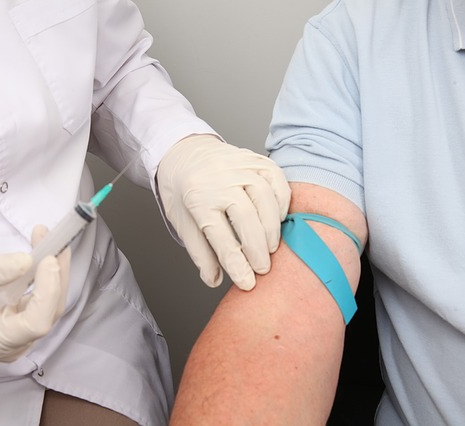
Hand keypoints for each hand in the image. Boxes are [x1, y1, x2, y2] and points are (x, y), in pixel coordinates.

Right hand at [0, 225, 69, 361]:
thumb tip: (27, 261)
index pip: (36, 322)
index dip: (48, 291)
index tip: (48, 260)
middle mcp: (18, 343)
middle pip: (50, 310)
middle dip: (55, 273)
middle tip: (55, 240)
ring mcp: (25, 333)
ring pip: (51, 302)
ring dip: (54, 269)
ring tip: (48, 240)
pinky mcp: (26, 319)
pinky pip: (44, 297)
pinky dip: (46, 274)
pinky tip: (44, 253)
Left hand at [157, 134, 290, 289]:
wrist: (182, 152)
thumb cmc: (182, 190)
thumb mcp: (182, 223)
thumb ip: (201, 253)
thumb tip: (215, 280)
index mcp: (197, 199)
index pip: (220, 237)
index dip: (236, 263)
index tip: (247, 282)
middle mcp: (218, 179)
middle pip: (246, 217)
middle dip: (258, 249)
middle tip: (263, 268)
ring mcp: (238, 166)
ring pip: (264, 198)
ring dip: (272, 227)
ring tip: (271, 247)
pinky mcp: (254, 158)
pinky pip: (276, 179)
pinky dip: (282, 201)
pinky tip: (278, 218)